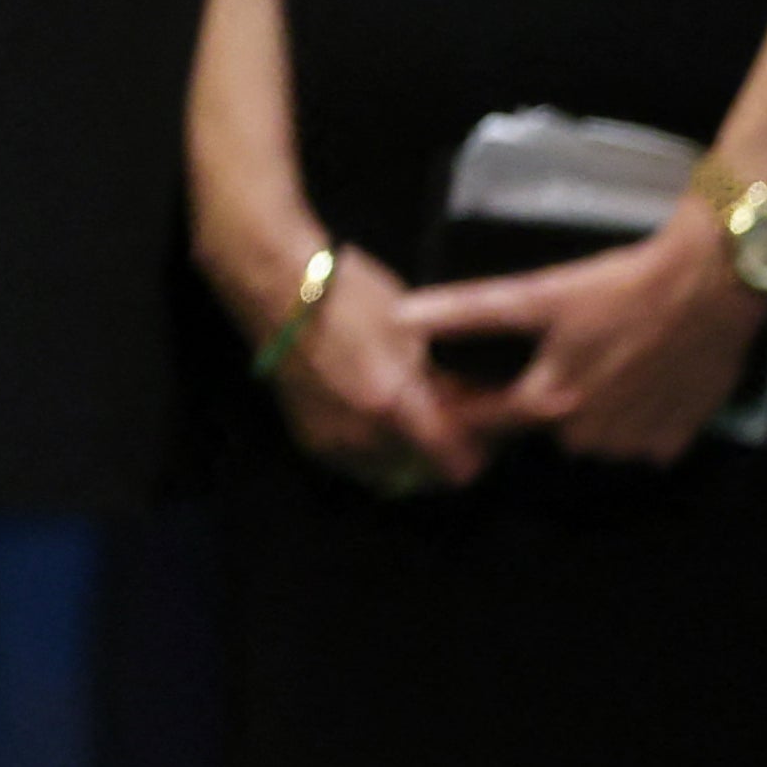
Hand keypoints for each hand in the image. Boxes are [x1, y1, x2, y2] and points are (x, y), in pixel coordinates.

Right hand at [236, 240, 486, 494]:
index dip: (480, 453)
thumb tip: (474, 407)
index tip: (491, 431)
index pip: (456, 465)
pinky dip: (381, 452)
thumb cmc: (352, 294)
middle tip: (462, 426)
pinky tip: (385, 420)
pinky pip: (360, 465)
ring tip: (424, 422)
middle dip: (447, 455)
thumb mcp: (414, 330)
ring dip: (414, 458)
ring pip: (392, 476)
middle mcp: (362, 439)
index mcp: (393, 406)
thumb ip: (445, 380)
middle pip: (426, 478)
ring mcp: (332, 445)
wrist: (276, 287)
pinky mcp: (310, 442)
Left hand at [399, 208, 766, 467]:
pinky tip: (642, 377)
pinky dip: (636, 416)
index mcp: (548, 403)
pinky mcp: (674, 442)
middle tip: (561, 353)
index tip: (456, 387)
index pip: (484, 420)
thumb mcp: (538, 294)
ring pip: (592, 435)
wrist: (712, 284)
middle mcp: (587, 437)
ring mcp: (634, 445)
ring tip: (605, 360)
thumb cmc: (620, 283)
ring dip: (590, 409)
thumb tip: (402, 318)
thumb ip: (466, 313)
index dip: (465, 403)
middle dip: (540, 399)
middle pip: (543, 425)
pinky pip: (639, 438)